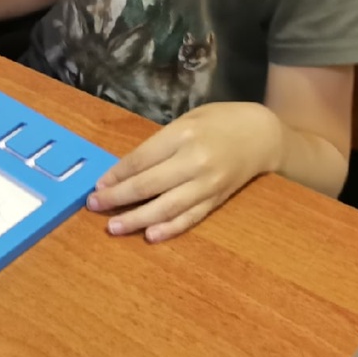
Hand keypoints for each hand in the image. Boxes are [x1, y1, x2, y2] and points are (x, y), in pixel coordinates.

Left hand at [86, 102, 280, 242]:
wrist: (263, 135)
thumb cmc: (218, 122)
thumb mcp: (185, 121)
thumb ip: (158, 145)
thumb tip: (124, 171)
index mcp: (182, 135)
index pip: (141, 160)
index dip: (116, 175)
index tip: (98, 185)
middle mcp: (195, 161)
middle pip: (149, 185)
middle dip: (117, 197)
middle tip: (94, 205)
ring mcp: (208, 184)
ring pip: (167, 207)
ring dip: (137, 219)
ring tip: (113, 227)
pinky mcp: (218, 200)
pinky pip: (191, 217)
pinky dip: (170, 228)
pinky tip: (150, 235)